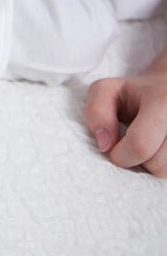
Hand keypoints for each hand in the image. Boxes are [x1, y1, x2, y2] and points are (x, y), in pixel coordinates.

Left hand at [85, 47, 166, 176]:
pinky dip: (162, 164)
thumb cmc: (132, 93)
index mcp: (162, 100)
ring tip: (148, 144)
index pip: (140, 145)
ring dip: (151, 164)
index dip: (120, 155)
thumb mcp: (105, 91)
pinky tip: (157, 149)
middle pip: (158, 164)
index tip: (113, 148)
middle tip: (132, 142)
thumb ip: (97, 113)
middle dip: (137, 160)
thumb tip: (105, 145)